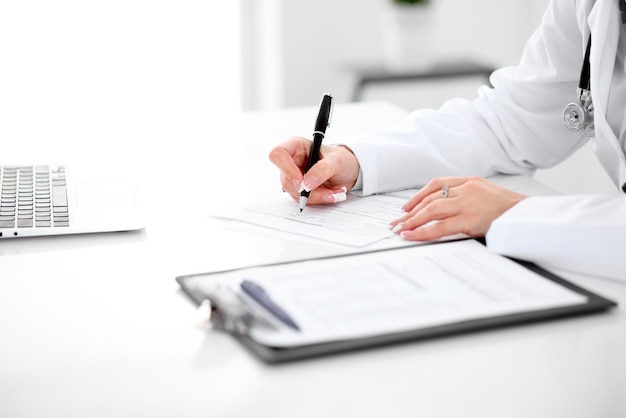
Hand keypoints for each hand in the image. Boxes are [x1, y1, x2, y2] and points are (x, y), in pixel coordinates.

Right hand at [269, 136, 359, 203]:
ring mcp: (293, 176)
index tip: (302, 182)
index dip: (287, 169)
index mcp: (296, 146)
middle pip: (286, 179)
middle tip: (328, 192)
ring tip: (335, 192)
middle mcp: (292, 161)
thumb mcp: (337, 161)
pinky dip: (319, 199)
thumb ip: (322, 170)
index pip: (278, 154)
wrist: (348, 171)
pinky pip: (303, 199)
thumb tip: (307, 183)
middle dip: (309, 190)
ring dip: (317, 196)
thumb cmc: (341, 159)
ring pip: (295, 193)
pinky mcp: (299, 189)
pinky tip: (331, 194)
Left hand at [389, 176, 526, 240]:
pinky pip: (439, 227)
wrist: (531, 217)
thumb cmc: (511, 211)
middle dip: (410, 211)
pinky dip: (422, 232)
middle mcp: (467, 189)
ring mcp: (468, 203)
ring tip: (400, 230)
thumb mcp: (488, 196)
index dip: (418, 196)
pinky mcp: (470, 220)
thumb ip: (467, 199)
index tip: (406, 206)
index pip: (436, 184)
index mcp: (471, 181)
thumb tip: (443, 212)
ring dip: (412, 221)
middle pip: (430, 198)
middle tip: (397, 222)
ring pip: (431, 210)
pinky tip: (412, 236)